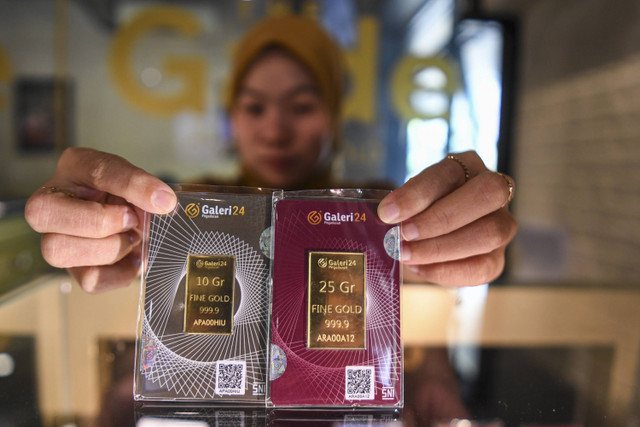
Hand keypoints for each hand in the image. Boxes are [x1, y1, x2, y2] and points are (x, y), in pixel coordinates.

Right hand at [25, 147, 176, 292]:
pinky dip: (120, 273)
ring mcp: (56, 238)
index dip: (131, 187)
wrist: (137, 215)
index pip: (94, 170)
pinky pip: (89, 280)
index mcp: (74, 167)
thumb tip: (163, 202)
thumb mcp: (137, 180)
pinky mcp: (74, 269)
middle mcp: (53, 202)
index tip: (162, 201)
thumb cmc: (128, 193)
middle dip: (100, 222)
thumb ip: (145, 187)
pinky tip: (134, 259)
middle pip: (44, 214)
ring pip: (59, 251)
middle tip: (132, 222)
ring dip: (109, 249)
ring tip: (133, 239)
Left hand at [378, 151, 516, 285]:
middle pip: (486, 195)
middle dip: (440, 218)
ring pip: (490, 233)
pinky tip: (419, 268)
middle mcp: (495, 191)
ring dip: (441, 248)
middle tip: (403, 235)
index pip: (450, 172)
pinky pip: (483, 268)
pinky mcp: (498, 258)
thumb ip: (402, 204)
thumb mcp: (409, 199)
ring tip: (405, 254)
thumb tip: (388, 217)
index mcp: (469, 166)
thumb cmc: (417, 210)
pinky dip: (447, 271)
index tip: (387, 212)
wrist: (426, 237)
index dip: (418, 194)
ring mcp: (503, 224)